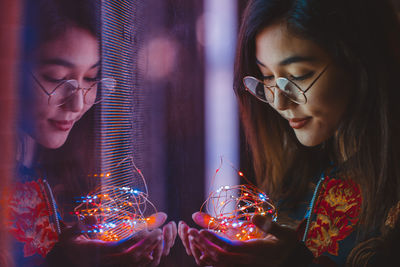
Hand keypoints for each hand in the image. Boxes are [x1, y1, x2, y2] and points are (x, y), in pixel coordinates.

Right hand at [47, 212, 175, 266]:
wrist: (66, 259)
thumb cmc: (69, 244)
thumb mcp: (69, 234)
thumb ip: (80, 225)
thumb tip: (91, 217)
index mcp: (97, 252)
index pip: (120, 247)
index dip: (135, 239)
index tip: (147, 229)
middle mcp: (106, 262)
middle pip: (131, 256)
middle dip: (147, 244)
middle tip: (159, 232)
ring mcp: (110, 266)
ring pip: (133, 263)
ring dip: (148, 251)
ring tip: (159, 238)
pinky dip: (144, 260)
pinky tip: (153, 251)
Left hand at [180, 212, 299, 266]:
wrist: (293, 260)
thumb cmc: (288, 244)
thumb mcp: (283, 233)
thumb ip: (269, 225)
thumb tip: (255, 216)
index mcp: (254, 252)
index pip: (229, 247)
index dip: (213, 239)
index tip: (200, 230)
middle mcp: (246, 261)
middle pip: (219, 256)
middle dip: (203, 245)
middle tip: (190, 232)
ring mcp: (243, 266)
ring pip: (218, 263)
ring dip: (204, 251)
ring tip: (192, 238)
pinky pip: (222, 266)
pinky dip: (210, 259)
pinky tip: (201, 251)